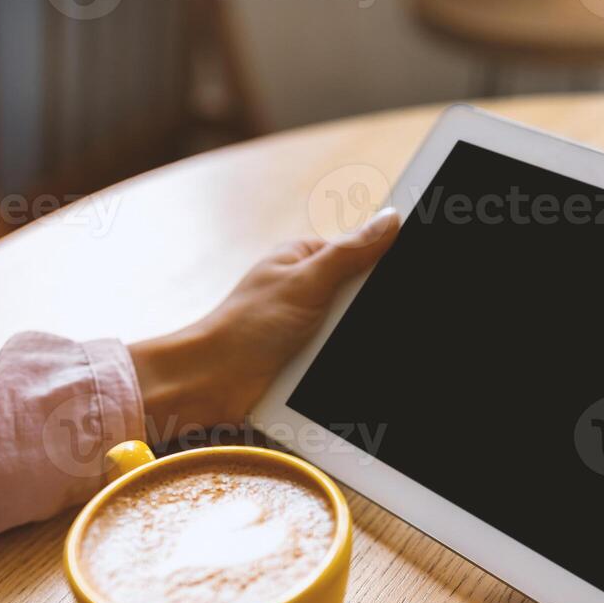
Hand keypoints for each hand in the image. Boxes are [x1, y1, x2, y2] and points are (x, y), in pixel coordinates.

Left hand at [127, 207, 400, 434]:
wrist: (212, 382)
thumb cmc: (246, 326)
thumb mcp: (305, 282)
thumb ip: (349, 252)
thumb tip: (390, 220)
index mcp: (307, 259)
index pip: (362, 251)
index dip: (384, 263)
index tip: (391, 281)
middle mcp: (310, 289)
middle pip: (362, 296)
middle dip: (362, 314)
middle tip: (339, 323)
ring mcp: (310, 325)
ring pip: (354, 331)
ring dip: (347, 346)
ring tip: (322, 351)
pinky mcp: (309, 359)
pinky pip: (340, 359)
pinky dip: (339, 368)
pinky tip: (329, 371)